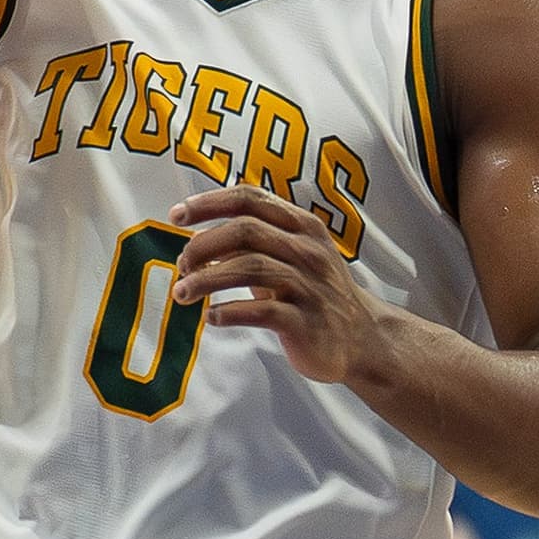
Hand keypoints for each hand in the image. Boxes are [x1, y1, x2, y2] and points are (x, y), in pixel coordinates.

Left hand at [168, 187, 375, 381]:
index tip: (176, 215)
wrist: (361, 340)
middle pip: (245, 230)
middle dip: (203, 244)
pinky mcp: (306, 322)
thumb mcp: (293, 257)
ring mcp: (309, 286)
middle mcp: (308, 250)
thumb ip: (254, 243)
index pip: (250, 198)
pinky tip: (212, 318)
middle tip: (181, 264)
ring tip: (183, 293)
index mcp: (303, 227)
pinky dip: (230, 312)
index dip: (209, 203)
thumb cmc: (316, 294)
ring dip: (207, 279)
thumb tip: (199, 239)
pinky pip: (261, 311)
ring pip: (250, 267)